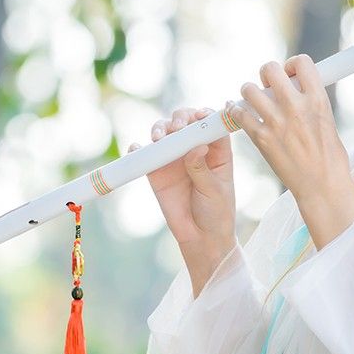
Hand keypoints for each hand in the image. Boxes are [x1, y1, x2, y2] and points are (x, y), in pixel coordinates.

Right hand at [128, 106, 236, 291]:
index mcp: (216, 151)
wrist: (199, 238)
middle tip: (177, 128)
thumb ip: (203, 169)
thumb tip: (196, 147)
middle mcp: (194, 149)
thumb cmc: (216, 213)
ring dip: (160, 128)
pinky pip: (144, 154)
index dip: (204, 115)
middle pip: (185, 122)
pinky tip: (137, 148)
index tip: (199, 116)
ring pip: (164, 132)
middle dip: (180, 119)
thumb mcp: (214, 191)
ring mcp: (174, 158)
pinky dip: (138, 148)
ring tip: (158, 138)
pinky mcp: (156, 171)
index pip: (210, 124)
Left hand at [227, 54, 353, 245]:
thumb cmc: (329, 158)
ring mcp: (276, 122)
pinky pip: (239, 114)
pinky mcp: (261, 139)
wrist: (322, 186)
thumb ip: (311, 102)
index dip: (292, 64)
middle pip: (270, 69)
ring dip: (249, 92)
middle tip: (268, 85)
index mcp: (317, 100)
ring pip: (249, 89)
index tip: (290, 74)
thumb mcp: (327, 121)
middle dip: (267, 74)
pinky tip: (238, 112)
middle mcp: (295, 107)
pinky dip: (235, 111)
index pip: (301, 62)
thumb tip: (298, 89)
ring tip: (253, 100)